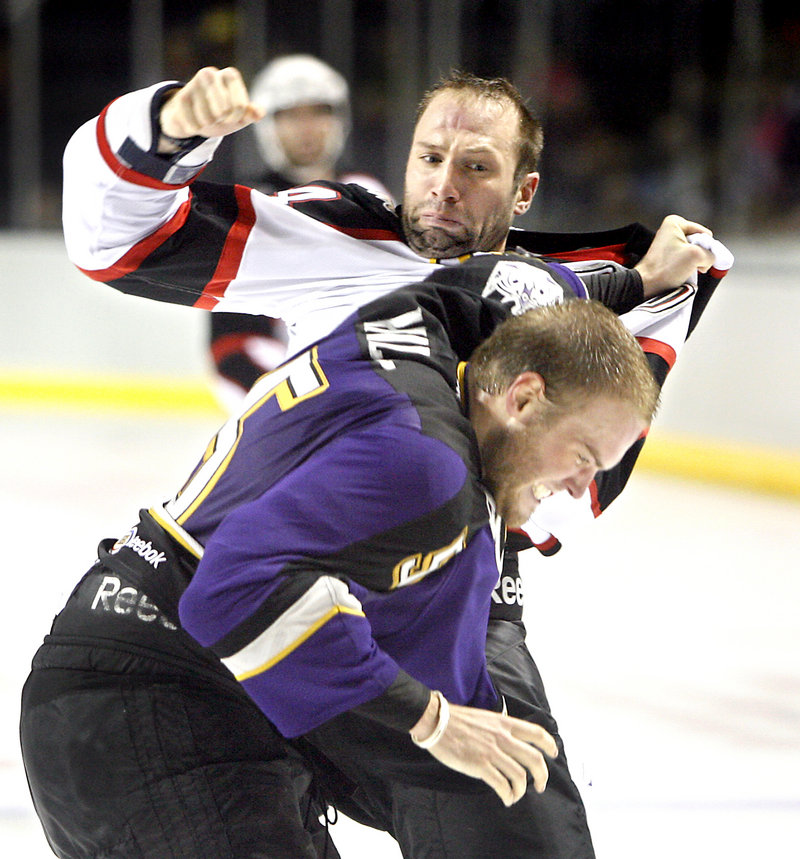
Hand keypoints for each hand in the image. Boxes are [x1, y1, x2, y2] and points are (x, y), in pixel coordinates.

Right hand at [158, 66, 264, 151]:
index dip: (237, 118)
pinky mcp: (181, 97)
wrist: (194, 116)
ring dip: (208, 125)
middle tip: (219, 117)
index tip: (233, 116)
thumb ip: (250, 114)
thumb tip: (259, 113)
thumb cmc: (222, 114)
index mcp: (230, 76)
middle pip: (223, 111)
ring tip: (206, 117)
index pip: (239, 106)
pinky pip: (193, 124)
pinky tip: (194, 121)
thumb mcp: (240, 116)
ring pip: (207, 119)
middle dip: (222, 120)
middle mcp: (210, 74)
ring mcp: (194, 83)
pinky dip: (196, 128)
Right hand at [410, 694, 557, 805]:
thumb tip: (511, 742)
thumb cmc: (457, 720)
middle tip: (541, 785)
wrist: (436, 722)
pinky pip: (502, 785)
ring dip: (522, 790)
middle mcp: (502, 737)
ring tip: (515, 795)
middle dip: (542, 775)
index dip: (549, 745)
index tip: (554, 754)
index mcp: (504, 723)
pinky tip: (505, 798)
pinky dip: (508, 795)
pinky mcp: (480, 766)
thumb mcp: (485, 718)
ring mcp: (492, 752)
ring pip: (520, 776)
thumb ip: (500, 728)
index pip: (536, 733)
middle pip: (534, 759)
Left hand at [634, 214, 716, 297]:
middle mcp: (671, 231)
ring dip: (694, 263)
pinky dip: (687, 267)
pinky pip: (686, 260)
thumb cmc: (664, 269)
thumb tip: (711, 259)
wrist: (648, 285)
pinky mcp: (668, 256)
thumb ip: (711, 253)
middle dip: (699, 255)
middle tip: (689, 264)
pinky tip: (680, 272)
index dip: (705, 247)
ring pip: (694, 253)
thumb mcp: (696, 255)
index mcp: (675, 223)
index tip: (694, 256)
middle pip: (700, 243)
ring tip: (683, 269)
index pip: (705, 234)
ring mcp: (669, 244)